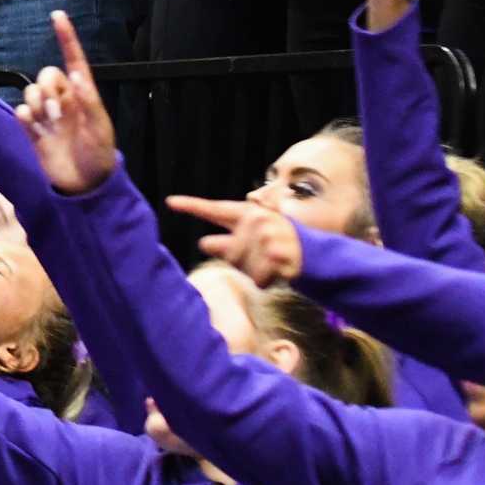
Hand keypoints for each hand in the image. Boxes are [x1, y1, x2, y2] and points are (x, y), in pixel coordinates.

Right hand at [15, 11, 117, 194]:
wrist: (84, 187)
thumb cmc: (100, 156)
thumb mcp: (100, 129)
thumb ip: (89, 102)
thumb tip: (75, 76)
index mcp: (83, 95)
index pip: (73, 60)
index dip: (66, 37)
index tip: (58, 16)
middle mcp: (64, 101)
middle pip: (46, 75)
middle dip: (48, 86)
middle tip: (57, 111)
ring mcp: (47, 116)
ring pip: (31, 92)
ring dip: (36, 102)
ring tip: (49, 122)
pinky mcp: (34, 132)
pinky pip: (21, 112)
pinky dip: (24, 116)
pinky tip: (34, 128)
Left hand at [163, 194, 303, 285]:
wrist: (315, 254)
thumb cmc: (276, 247)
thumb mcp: (253, 239)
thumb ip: (227, 242)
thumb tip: (203, 243)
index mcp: (248, 213)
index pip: (215, 209)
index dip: (192, 206)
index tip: (170, 202)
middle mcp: (257, 220)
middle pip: (225, 250)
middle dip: (236, 261)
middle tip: (258, 258)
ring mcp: (269, 235)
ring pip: (240, 266)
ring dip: (252, 272)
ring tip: (270, 264)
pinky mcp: (279, 254)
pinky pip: (258, 278)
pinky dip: (264, 281)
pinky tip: (276, 273)